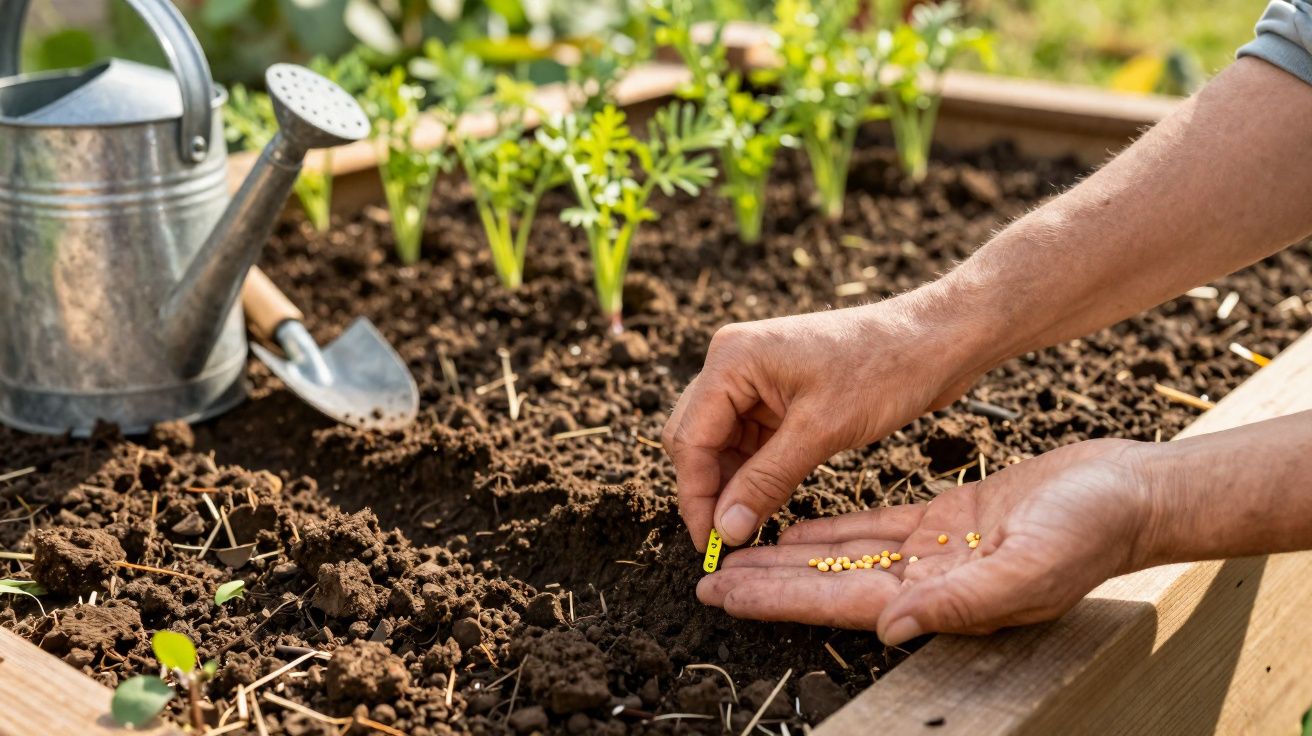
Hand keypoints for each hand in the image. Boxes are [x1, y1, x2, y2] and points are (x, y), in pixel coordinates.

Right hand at [662, 291, 987, 549]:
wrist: (936, 340)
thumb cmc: (885, 369)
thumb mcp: (822, 431)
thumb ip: (766, 480)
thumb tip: (724, 530)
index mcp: (732, 359)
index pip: (690, 438)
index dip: (695, 495)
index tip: (709, 544)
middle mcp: (732, 363)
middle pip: (696, 439)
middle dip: (708, 490)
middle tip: (726, 539)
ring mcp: (754, 377)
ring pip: (720, 444)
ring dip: (731, 484)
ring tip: (749, 525)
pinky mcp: (777, 393)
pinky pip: (748, 440)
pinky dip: (753, 472)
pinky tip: (766, 501)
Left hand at [696, 439, 1156, 643]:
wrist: (1129, 492)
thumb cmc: (1091, 533)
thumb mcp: (1030, 567)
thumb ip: (962, 602)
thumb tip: (891, 628)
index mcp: (939, 600)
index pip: (837, 604)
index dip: (776, 600)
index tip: (721, 595)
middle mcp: (926, 583)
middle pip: (824, 584)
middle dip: (763, 583)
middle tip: (704, 578)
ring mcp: (932, 553)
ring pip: (839, 555)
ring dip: (785, 555)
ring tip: (733, 554)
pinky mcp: (943, 520)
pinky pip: (870, 526)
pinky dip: (829, 528)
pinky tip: (791, 526)